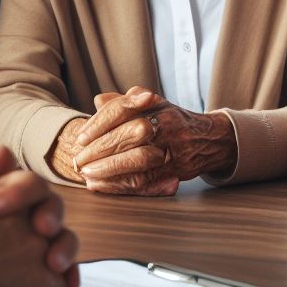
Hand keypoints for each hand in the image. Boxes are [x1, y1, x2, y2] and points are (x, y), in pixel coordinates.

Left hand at [0, 148, 79, 286]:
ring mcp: (12, 247)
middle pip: (45, 204)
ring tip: (55, 265)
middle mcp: (4, 215)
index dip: (17, 188)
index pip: (17, 177)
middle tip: (42, 231)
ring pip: (56, 238)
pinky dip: (60, 286)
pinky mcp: (14, 280)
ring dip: (65, 248)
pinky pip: (49, 279)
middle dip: (51, 215)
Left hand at [72, 86, 236, 195]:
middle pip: (129, 134)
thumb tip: (98, 101)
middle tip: (78, 159)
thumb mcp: (150, 104)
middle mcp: (165, 122)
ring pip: (138, 159)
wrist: (208, 139)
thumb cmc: (170, 121)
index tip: (82, 137)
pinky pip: (144, 180)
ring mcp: (172, 147)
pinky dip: (119, 185)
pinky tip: (100, 185)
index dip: (99, 123)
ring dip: (109, 169)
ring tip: (87, 174)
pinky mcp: (174, 170)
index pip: (123, 108)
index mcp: (154, 103)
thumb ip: (123, 102)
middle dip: (100, 148)